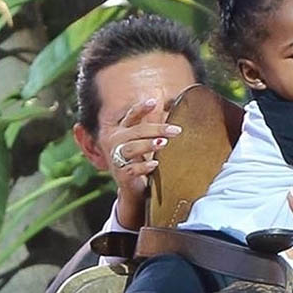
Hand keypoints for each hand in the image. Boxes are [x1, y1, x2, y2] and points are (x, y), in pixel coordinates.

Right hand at [98, 98, 182, 227]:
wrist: (132, 191)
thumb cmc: (139, 163)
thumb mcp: (143, 145)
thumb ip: (151, 132)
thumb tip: (171, 114)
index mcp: (121, 131)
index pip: (130, 117)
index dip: (140, 109)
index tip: (153, 101)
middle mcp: (115, 142)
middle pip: (136, 131)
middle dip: (157, 129)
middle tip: (176, 130)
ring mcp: (117, 158)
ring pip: (131, 148)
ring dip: (148, 144)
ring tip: (164, 143)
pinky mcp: (121, 174)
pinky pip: (132, 169)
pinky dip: (143, 167)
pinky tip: (155, 165)